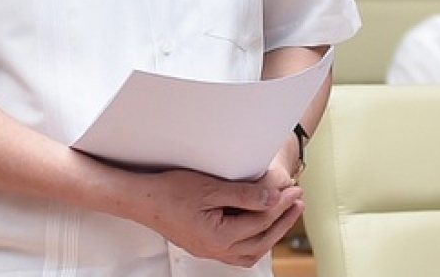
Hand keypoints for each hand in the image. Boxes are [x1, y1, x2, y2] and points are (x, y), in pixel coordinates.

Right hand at [131, 168, 303, 266]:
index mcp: (218, 237)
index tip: (294, 191)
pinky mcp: (203, 245)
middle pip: (260, 241)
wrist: (141, 199)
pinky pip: (236, 252)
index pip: (260, 223)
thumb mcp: (211, 188)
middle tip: (298, 203)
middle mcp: (215, 249)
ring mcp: (208, 250)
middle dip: (282, 222)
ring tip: (284, 215)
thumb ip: (244, 195)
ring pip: (250, 251)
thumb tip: (272, 199)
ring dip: (270, 234)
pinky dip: (253, 241)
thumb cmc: (169, 191)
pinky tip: (257, 228)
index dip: (280, 206)